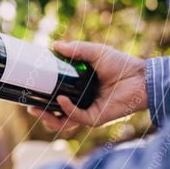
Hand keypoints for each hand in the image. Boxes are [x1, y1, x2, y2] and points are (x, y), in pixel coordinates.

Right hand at [29, 41, 146, 132]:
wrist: (140, 76)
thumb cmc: (120, 64)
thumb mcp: (94, 52)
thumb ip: (76, 50)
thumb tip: (55, 45)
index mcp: (78, 90)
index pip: (56, 98)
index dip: (42, 97)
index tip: (29, 90)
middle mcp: (81, 103)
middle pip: (56, 115)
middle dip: (41, 114)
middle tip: (29, 106)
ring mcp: (88, 112)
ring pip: (64, 123)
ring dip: (49, 118)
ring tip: (37, 109)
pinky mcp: (96, 118)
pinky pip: (77, 118)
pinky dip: (67, 110)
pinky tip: (60, 101)